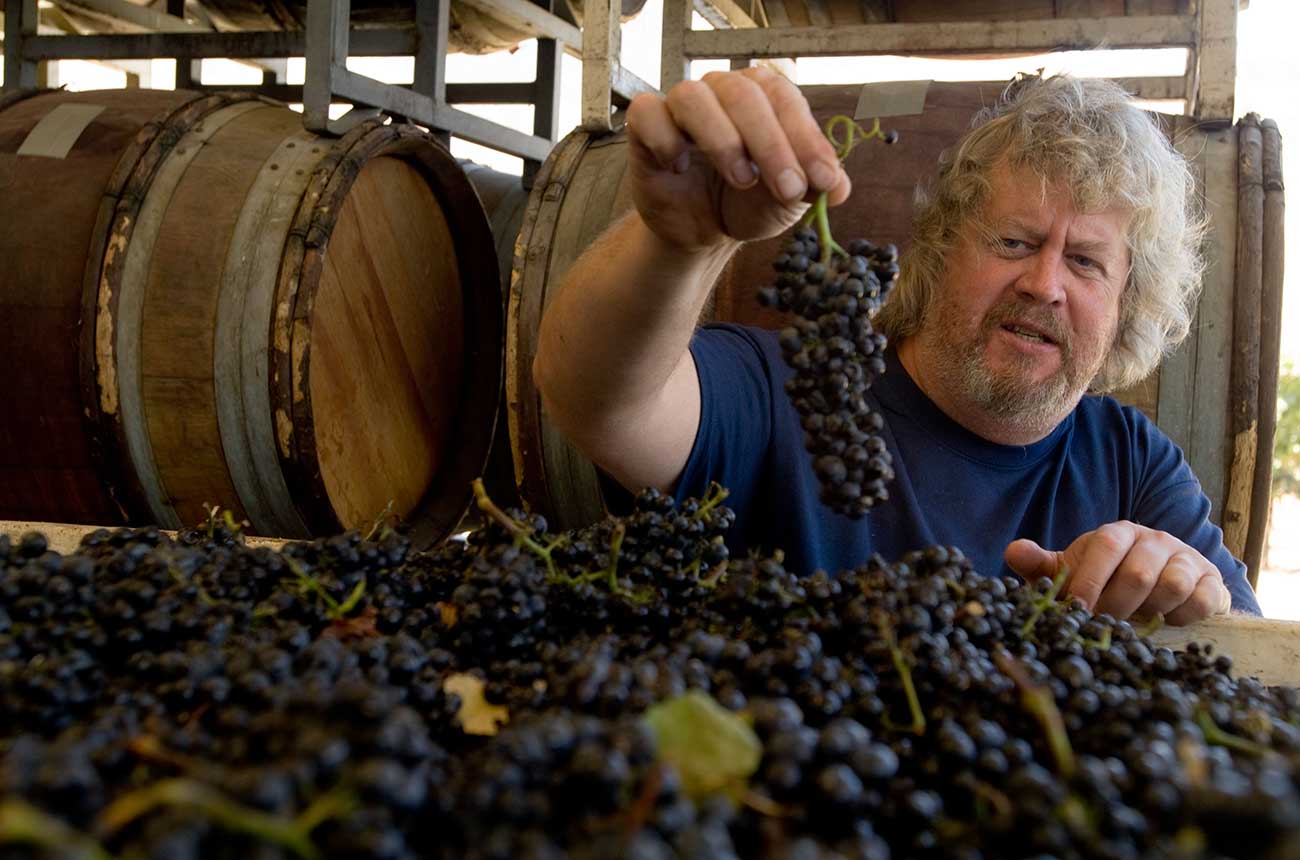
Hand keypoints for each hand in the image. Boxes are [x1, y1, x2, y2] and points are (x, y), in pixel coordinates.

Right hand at [623, 67, 850, 253]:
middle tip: (787, 188)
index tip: (822, 180)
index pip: (785, 99)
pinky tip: (681, 166)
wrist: (703, 231)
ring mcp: (681, 108)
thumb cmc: (747, 202)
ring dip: (723, 140)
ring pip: (694, 98)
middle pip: (743, 95)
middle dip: (771, 145)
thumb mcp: (787, 200)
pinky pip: (648, 115)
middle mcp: (721, 92)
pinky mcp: (646, 129)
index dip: (806, 139)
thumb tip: (839, 187)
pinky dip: (667, 140)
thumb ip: (815, 187)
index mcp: (762, 97)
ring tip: (741, 180)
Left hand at [1004, 522, 1231, 624]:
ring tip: (1136, 621)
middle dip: (1117, 606)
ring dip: (1150, 611)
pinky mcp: (1211, 581)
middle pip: (1137, 574)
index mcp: (1118, 533)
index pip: (1104, 548)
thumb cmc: (1107, 577)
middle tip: (1104, 625)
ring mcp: (1186, 558)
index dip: (1089, 580)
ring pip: (1171, 586)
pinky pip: (1200, 600)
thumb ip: (1042, 564)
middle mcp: (1155, 540)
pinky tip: (1166, 621)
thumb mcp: (1072, 569)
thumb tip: (1012, 551)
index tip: (1076, 610)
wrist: (1162, 583)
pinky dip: (1182, 617)